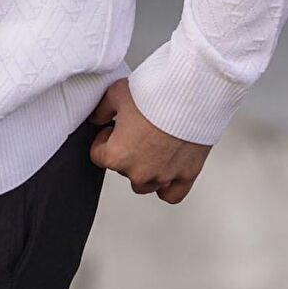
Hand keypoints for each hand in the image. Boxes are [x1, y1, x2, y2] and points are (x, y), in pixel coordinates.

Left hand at [88, 77, 211, 203]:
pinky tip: (166, 169)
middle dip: (126, 152)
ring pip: (145, 184)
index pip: (98, 155)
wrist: (190, 95)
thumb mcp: (117, 93)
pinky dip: (167, 186)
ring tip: (152, 145)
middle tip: (136, 130)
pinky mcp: (186, 176)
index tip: (113, 127)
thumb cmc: (156, 95)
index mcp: (117, 155)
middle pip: (122, 169)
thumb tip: (97, 118)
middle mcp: (139, 172)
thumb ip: (102, 110)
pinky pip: (171, 194)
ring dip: (144, 169)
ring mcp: (163, 177)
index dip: (104, 137)